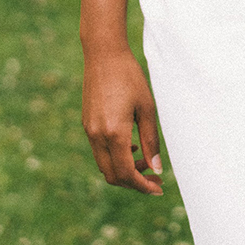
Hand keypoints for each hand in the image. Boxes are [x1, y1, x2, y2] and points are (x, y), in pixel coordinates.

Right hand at [82, 47, 163, 194]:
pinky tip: (131, 147)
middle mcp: (97, 136)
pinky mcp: (86, 124)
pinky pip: (99, 152)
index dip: (143, 186)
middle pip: (113, 175)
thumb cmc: (130, 77)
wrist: (104, 55)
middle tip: (154, 180)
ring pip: (104, 166)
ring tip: (145, 162)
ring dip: (124, 171)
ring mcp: (89, 131)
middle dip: (134, 182)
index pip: (127, 173)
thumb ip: (150, 140)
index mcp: (114, 133)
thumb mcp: (147, 108)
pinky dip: (115, 158)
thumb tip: (157, 169)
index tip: (158, 189)